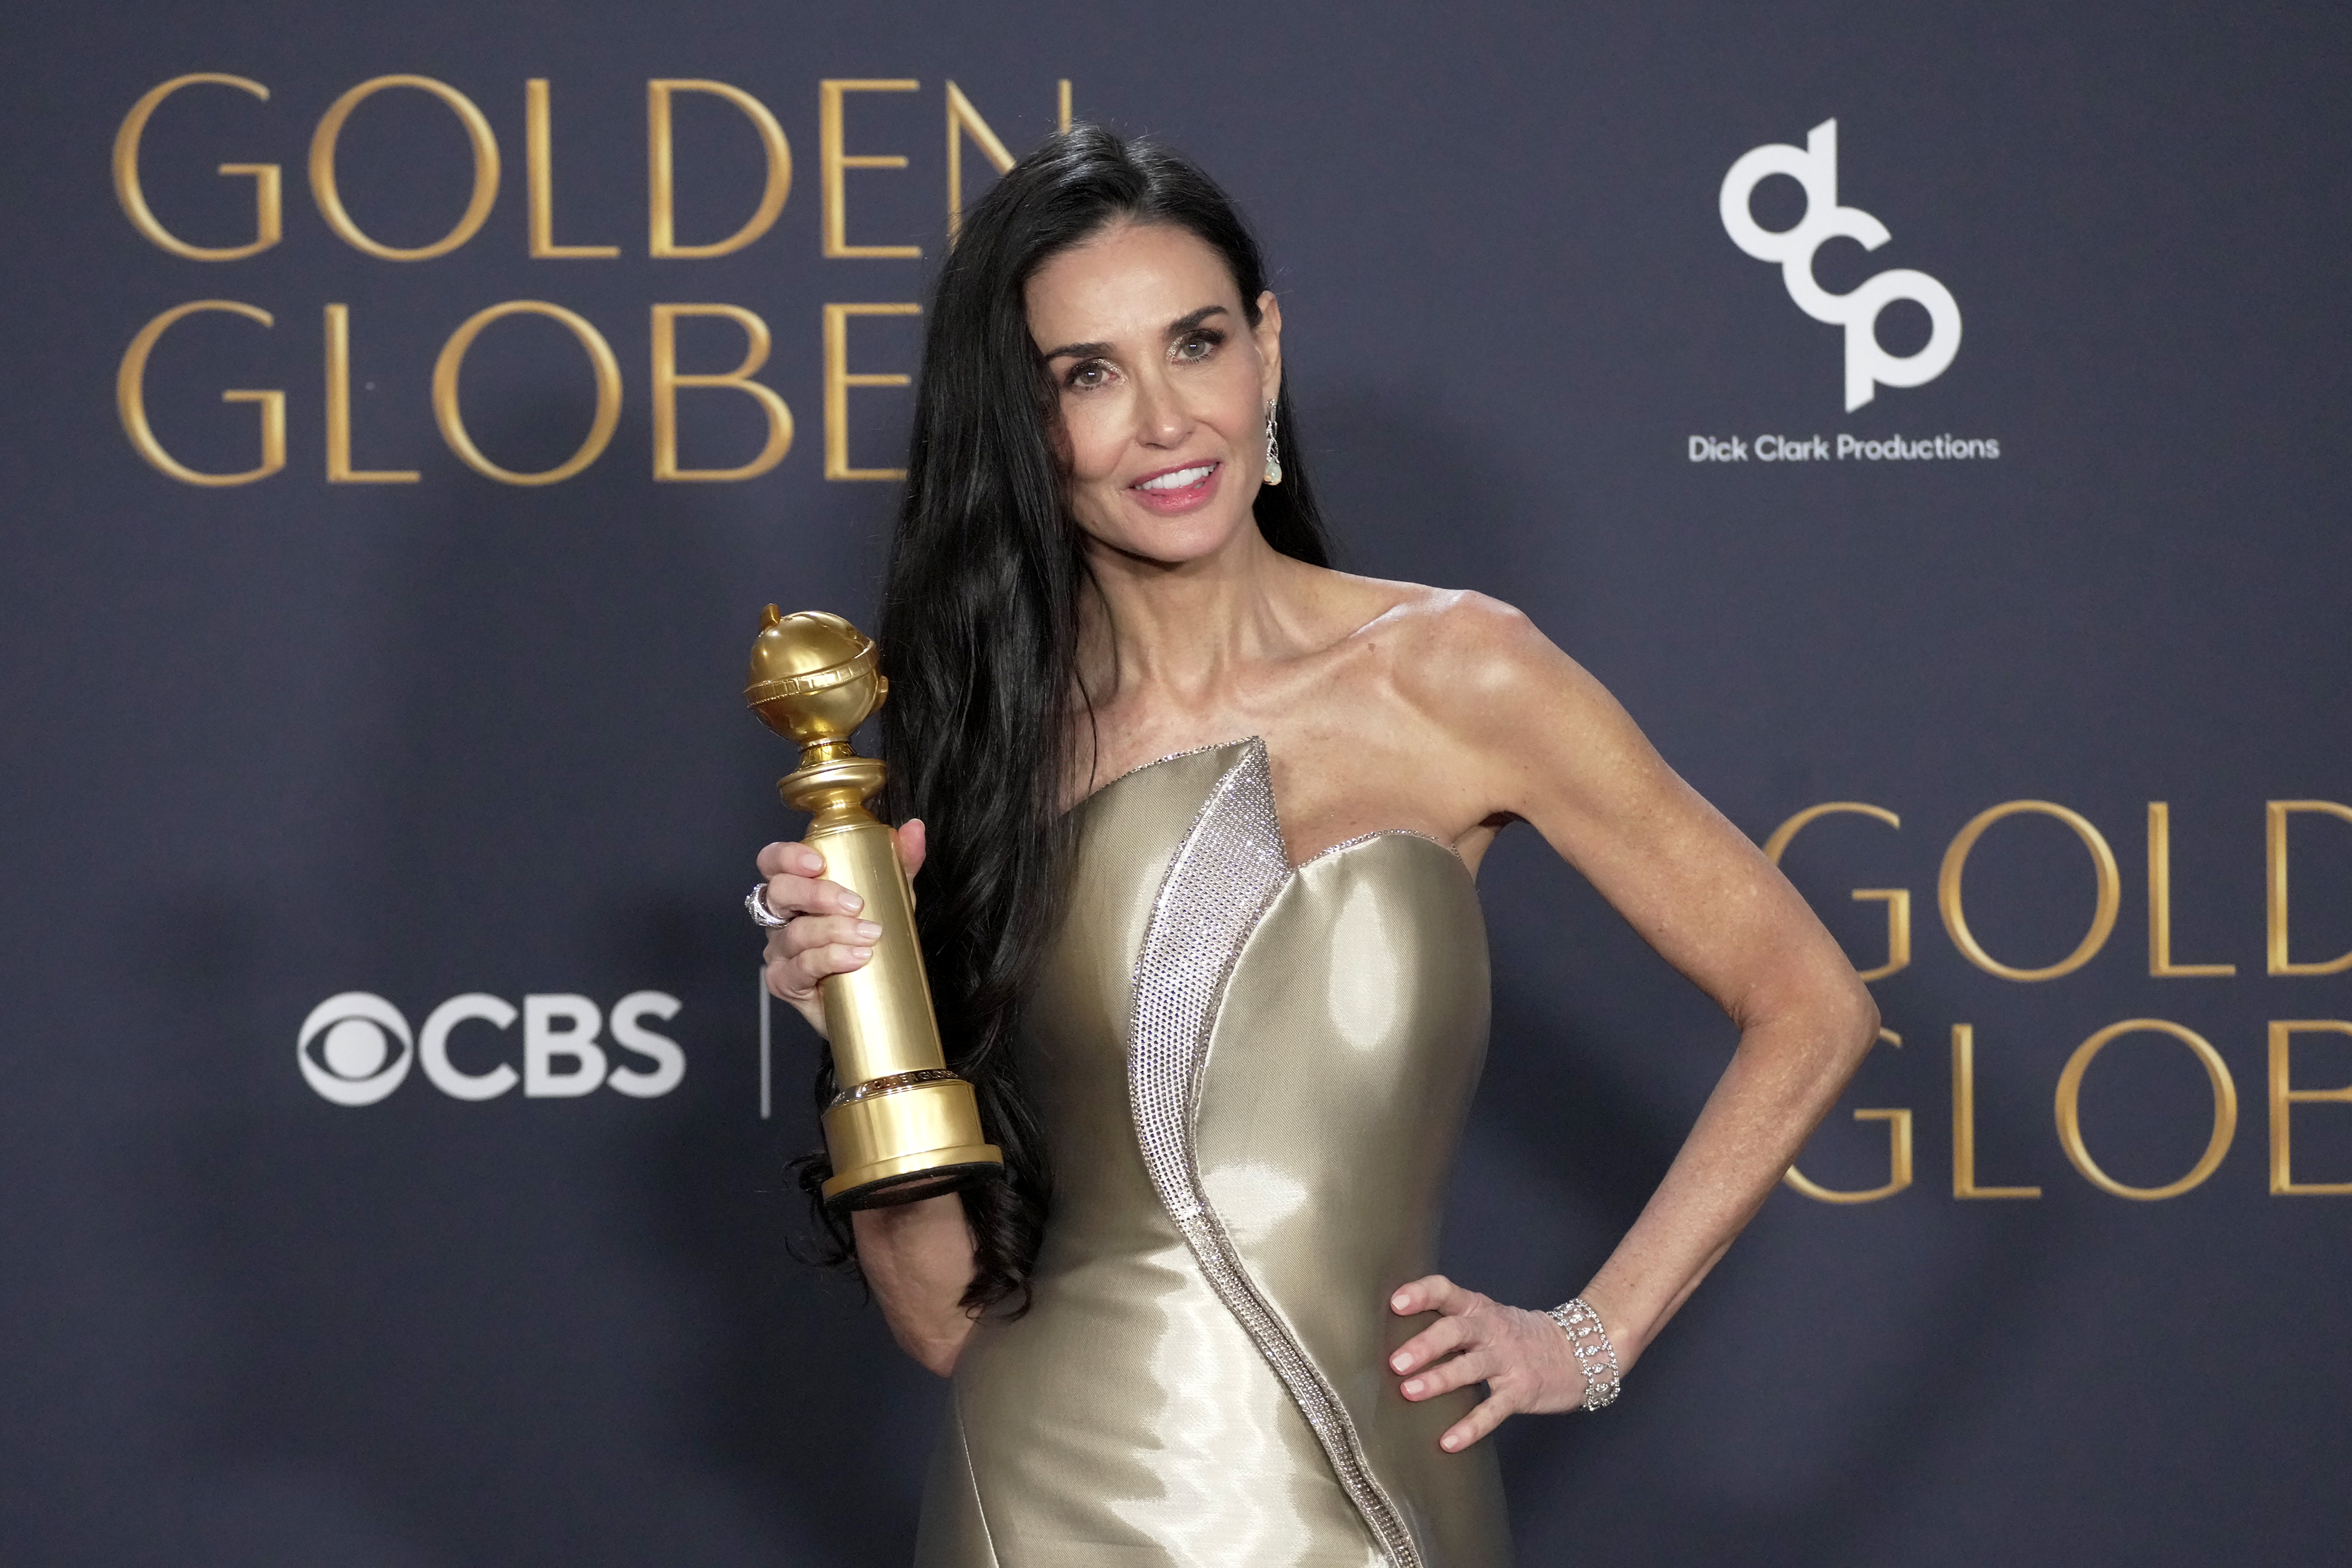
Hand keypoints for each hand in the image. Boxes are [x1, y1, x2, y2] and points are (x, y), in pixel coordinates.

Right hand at [756, 819, 927, 1036]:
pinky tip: (855, 957)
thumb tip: (914, 829)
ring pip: (794, 933)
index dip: (788, 857)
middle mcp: (780, 917)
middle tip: (855, 904)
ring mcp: (779, 950)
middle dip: (817, 894)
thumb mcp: (890, 897)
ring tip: (869, 935)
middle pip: (779, 893)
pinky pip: (800, 967)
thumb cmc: (870, 940)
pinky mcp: (785, 982)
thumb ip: (900, 863)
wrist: (873, 997)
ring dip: (833, 931)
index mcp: (797, 889)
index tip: (817, 862)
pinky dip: (829, 959)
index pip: (774, 862)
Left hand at [1387, 1274, 1593, 1450]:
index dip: (1421, 1294)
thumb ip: (1451, 1321)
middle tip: (1396, 1362)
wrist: (1580, 1351)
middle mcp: (1491, 1330)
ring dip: (1439, 1379)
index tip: (1395, 1303)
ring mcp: (1508, 1360)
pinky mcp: (1521, 1391)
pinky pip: (1493, 1410)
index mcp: (1478, 1309)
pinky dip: (1470, 1427)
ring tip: (1409, 1392)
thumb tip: (1395, 1335)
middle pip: (1456, 1330)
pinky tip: (1448, 1442)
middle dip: (1425, 1345)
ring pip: (1471, 1368)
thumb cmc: (1518, 1336)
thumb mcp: (1488, 1317)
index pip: (1447, 1291)